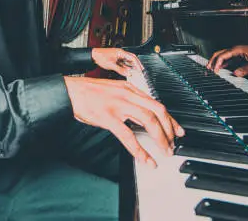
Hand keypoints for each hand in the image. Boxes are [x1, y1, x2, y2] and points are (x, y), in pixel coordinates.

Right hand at [64, 76, 183, 167]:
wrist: (70, 91)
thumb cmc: (88, 92)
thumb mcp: (113, 90)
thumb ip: (128, 99)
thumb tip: (141, 115)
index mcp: (130, 88)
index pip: (157, 103)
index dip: (170, 119)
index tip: (177, 130)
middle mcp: (128, 95)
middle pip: (158, 111)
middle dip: (170, 129)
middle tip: (173, 143)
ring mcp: (118, 105)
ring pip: (148, 121)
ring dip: (160, 138)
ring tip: (164, 151)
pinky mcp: (108, 117)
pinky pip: (128, 136)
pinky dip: (140, 150)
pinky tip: (145, 159)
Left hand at [91, 48, 143, 76]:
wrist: (93, 55)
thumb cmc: (100, 57)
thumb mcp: (111, 65)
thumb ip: (120, 69)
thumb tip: (128, 73)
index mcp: (121, 52)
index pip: (132, 58)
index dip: (137, 64)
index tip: (140, 70)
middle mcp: (120, 54)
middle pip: (131, 59)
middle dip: (136, 65)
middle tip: (141, 71)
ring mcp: (118, 57)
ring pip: (127, 62)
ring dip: (131, 67)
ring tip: (135, 73)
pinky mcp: (115, 60)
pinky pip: (123, 64)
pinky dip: (126, 68)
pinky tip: (128, 72)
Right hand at [207, 44, 247, 76]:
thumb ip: (247, 69)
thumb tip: (236, 74)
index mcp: (238, 49)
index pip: (223, 55)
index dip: (217, 63)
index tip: (215, 70)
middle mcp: (236, 50)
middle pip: (219, 54)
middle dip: (212, 61)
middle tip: (208, 68)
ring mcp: (238, 52)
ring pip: (223, 56)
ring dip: (217, 62)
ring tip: (212, 69)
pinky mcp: (240, 55)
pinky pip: (228, 59)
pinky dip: (223, 63)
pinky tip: (222, 68)